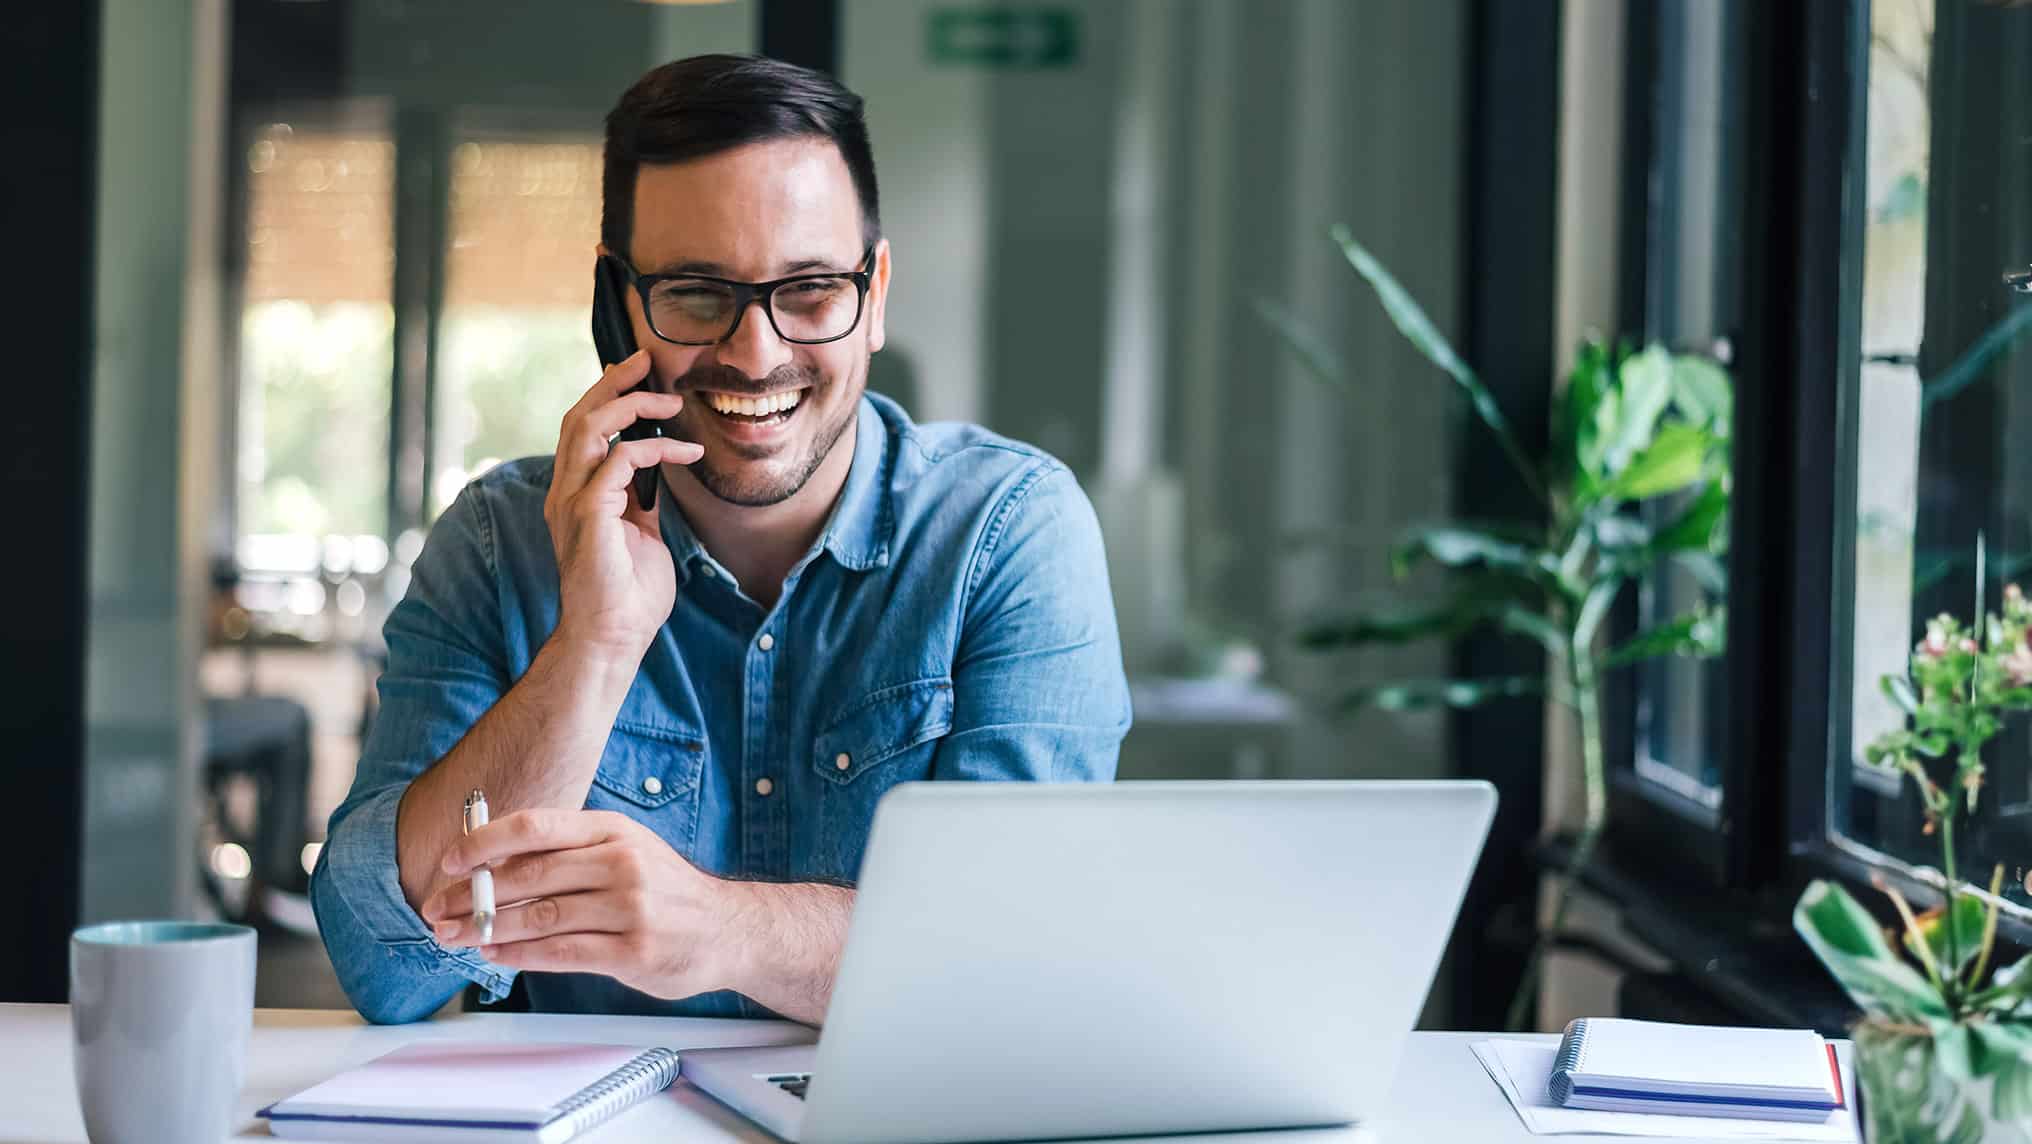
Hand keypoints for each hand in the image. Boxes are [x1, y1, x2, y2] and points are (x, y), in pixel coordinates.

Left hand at [421, 808, 732, 999]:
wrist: (727, 928)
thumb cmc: (664, 890)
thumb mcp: (624, 850)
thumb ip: (568, 853)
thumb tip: (494, 862)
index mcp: (612, 830)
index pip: (535, 826)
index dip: (484, 842)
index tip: (448, 862)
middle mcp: (622, 863)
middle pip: (529, 875)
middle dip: (473, 895)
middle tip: (436, 909)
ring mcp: (630, 908)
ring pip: (539, 917)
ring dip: (487, 930)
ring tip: (455, 936)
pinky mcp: (633, 951)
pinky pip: (561, 953)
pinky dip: (520, 956)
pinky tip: (495, 955)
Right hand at [545, 350, 703, 659]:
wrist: (613, 638)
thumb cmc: (629, 595)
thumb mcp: (640, 534)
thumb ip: (640, 500)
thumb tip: (657, 472)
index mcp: (575, 495)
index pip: (582, 429)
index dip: (606, 396)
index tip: (639, 376)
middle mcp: (565, 492)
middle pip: (578, 416)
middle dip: (612, 382)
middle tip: (646, 361)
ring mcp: (571, 502)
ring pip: (588, 427)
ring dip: (629, 405)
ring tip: (667, 400)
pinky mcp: (588, 514)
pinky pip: (616, 461)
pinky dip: (652, 449)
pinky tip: (685, 453)